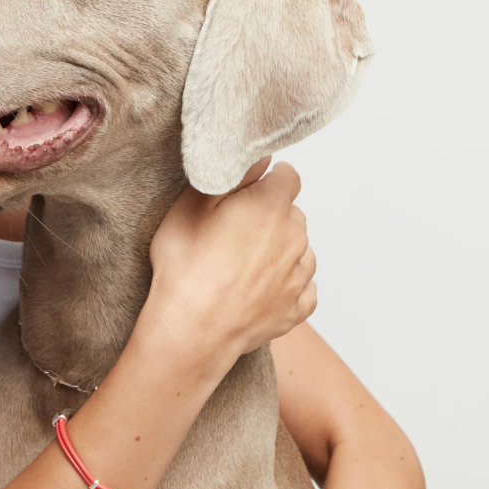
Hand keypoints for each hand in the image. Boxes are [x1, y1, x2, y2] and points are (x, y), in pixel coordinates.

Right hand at [148, 159, 315, 356]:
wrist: (191, 330)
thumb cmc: (186, 268)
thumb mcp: (190, 207)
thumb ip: (230, 177)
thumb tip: (259, 158)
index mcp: (271, 207)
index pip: (288, 176)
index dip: (268, 180)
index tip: (248, 191)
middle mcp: (294, 238)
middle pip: (292, 214)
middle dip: (270, 217)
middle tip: (234, 233)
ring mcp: (298, 276)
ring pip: (299, 251)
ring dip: (280, 252)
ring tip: (243, 266)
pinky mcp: (296, 309)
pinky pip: (302, 290)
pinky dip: (287, 287)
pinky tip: (260, 291)